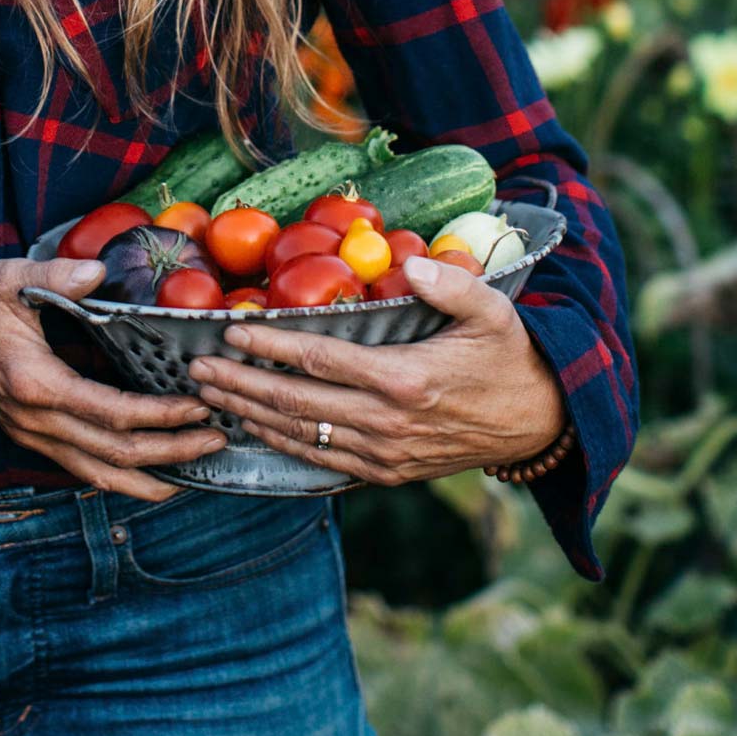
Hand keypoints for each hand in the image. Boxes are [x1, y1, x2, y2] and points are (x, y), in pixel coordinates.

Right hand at [0, 255, 227, 500]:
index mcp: (34, 383)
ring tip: (194, 473)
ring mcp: (32, 434)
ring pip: (98, 474)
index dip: (160, 415)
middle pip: (113, 454)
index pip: (110, 412)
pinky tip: (149, 471)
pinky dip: (120, 475)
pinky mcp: (31, 435)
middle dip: (170, 452)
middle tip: (215, 439)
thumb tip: (97, 273)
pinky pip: (82, 468)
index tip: (197, 404)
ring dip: (149, 478)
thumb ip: (56, 277)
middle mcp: (35, 420)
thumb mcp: (8, 277)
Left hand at [185, 253, 570, 486]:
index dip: (271, 345)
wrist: (540, 424)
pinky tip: (254, 430)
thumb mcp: (492, 311)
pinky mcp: (388, 472)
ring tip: (210, 396)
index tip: (232, 330)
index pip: (320, 360)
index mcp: (406, 379)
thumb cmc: (510, 358)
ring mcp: (385, 453)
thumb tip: (410, 263)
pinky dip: (282, 446)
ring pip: (301, 436)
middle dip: (241, 385)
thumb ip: (451, 284)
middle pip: (296, 404)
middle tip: (197, 369)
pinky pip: (323, 461)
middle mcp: (388, 422)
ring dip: (250, 416)